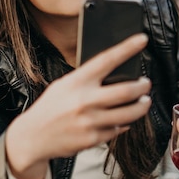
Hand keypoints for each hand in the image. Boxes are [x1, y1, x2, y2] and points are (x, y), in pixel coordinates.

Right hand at [5, 33, 151, 178]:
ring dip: (141, 106)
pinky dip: (123, 123)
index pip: (107, 60)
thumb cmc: (49, 108)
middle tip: (145, 83)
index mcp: (76, 82)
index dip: (127, 48)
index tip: (141, 40)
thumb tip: (114, 74)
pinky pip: (118, 129)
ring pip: (129, 113)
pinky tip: (122, 119)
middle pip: (127, 90)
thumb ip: (86, 80)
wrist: (33, 137)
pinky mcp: (93, 138)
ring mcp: (90, 121)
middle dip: (143, 86)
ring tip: (143, 101)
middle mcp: (84, 100)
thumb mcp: (63, 86)